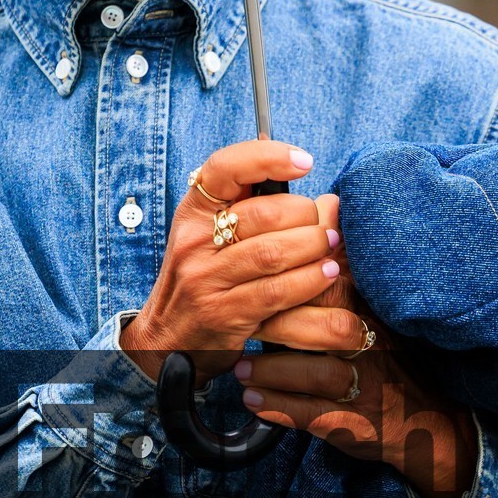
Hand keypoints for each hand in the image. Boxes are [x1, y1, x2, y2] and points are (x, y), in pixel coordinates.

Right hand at [120, 140, 339, 384]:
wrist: (166, 340)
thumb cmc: (204, 282)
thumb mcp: (214, 239)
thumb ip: (259, 212)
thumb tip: (331, 201)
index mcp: (194, 213)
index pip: (225, 168)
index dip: (267, 157)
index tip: (304, 162)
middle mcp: (194, 242)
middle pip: (263, 213)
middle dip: (306, 217)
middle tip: (324, 227)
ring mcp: (205, 280)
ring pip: (273, 253)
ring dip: (313, 247)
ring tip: (330, 248)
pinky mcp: (222, 314)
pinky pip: (276, 292)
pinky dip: (309, 280)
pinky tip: (324, 274)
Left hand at [234, 209, 478, 497]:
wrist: (433, 423)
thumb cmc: (396, 357)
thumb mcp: (382, 305)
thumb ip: (351, 262)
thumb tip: (328, 201)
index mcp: (375, 307)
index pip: (333, 280)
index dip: (292, 273)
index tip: (258, 271)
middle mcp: (374, 343)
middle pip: (322, 322)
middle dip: (275, 322)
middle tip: (239, 323)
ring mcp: (365, 384)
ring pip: (313, 372)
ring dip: (270, 370)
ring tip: (240, 368)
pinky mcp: (355, 422)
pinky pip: (310, 414)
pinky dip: (277, 407)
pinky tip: (251, 399)